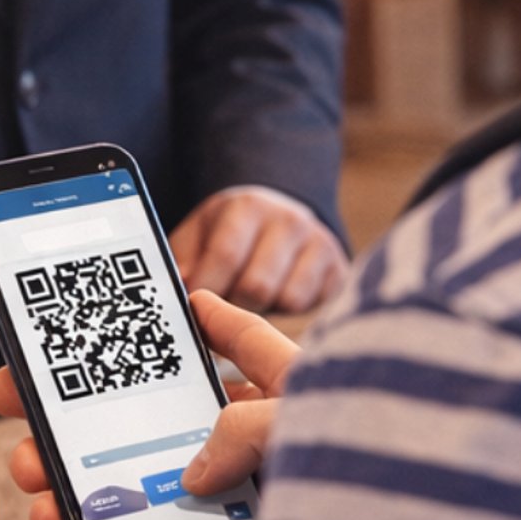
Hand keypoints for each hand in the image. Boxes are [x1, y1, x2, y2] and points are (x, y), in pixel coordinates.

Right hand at [0, 291, 301, 519]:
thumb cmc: (394, 502)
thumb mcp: (315, 428)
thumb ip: (245, 422)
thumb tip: (190, 471)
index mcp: (266, 412)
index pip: (208, 356)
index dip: (150, 338)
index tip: (70, 348)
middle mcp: (237, 474)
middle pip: (133, 449)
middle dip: (66, 454)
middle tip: (29, 460)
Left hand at [168, 185, 347, 316]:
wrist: (280, 220)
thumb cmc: (228, 235)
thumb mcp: (197, 238)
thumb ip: (183, 263)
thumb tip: (182, 291)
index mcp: (247, 206)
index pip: (226, 256)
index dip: (206, 292)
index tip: (193, 313)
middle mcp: (289, 219)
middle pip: (256, 286)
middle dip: (233, 307)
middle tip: (222, 309)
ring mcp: (319, 243)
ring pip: (285, 301)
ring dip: (262, 310)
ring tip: (250, 299)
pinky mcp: (338, 269)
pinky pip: (309, 307)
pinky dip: (287, 311)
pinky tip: (276, 296)